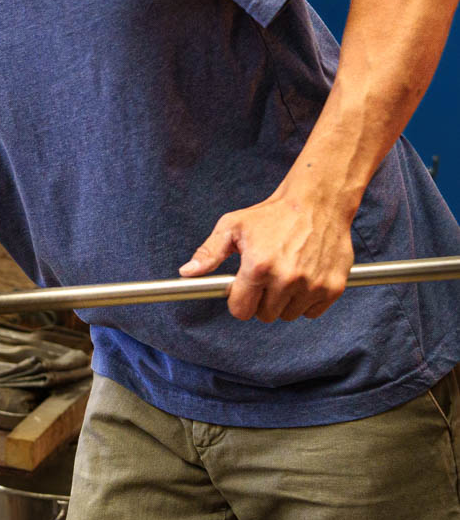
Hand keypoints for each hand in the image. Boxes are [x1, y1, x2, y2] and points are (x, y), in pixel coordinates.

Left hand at [179, 191, 354, 321]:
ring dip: (284, 302)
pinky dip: (306, 301)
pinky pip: (312, 312)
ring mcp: (312, 285)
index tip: (242, 289)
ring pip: (289, 315)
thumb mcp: (232, 226)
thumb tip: (187, 272)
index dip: (238, 301)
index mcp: (258, 267)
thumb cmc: (271, 214)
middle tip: (265, 277)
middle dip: (261, 300)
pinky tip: (303, 278)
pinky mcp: (333, 288)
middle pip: (265, 315)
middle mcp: (286, 279)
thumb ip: (209, 252)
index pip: (241, 310)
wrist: (317, 203)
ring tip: (285, 274)